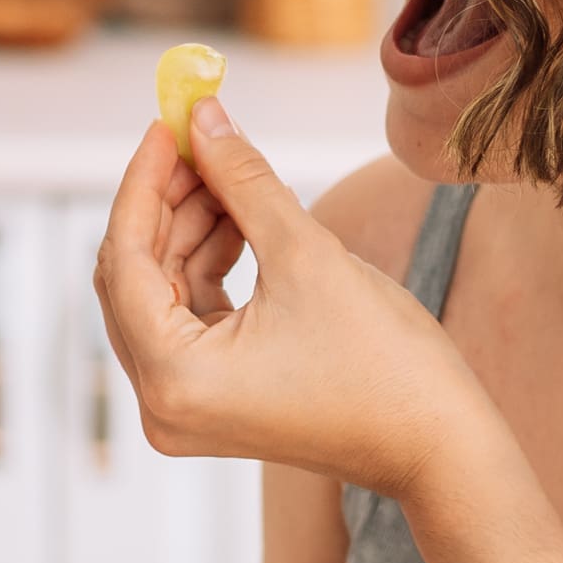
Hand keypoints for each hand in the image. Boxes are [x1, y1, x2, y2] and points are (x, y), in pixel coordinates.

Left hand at [94, 100, 486, 499]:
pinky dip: (208, 266)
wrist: (438, 446)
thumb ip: (244, 181)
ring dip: (189, 228)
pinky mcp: (211, 402)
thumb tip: (204, 117)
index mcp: (172, 378)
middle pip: (134, 277)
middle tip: (199, 136)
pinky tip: (240, 218)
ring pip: (161, 294)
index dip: (144, 182)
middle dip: (165, 201)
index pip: (125, 260)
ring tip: (230, 170)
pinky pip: (188, 318)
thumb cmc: (384, 363)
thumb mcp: (306, 254)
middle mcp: (161, 404)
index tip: (168, 122)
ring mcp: (184, 408)